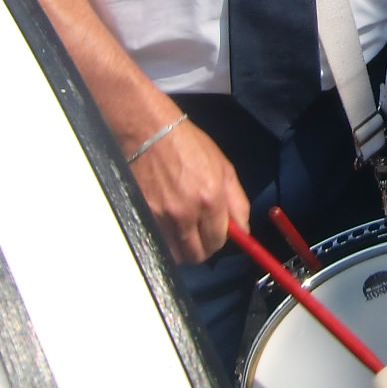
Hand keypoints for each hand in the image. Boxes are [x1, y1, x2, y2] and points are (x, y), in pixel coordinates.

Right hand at [129, 115, 248, 264]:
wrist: (149, 132)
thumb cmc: (190, 145)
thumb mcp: (224, 167)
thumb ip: (237, 202)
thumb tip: (244, 230)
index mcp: (211, 199)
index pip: (218, 241)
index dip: (219, 241)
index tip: (216, 233)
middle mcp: (186, 212)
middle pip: (196, 255)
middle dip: (202, 249)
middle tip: (200, 235)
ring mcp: (161, 215)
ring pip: (176, 253)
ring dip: (182, 248)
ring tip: (184, 231)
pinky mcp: (142, 214)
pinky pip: (157, 241)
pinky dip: (165, 240)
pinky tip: (168, 225)